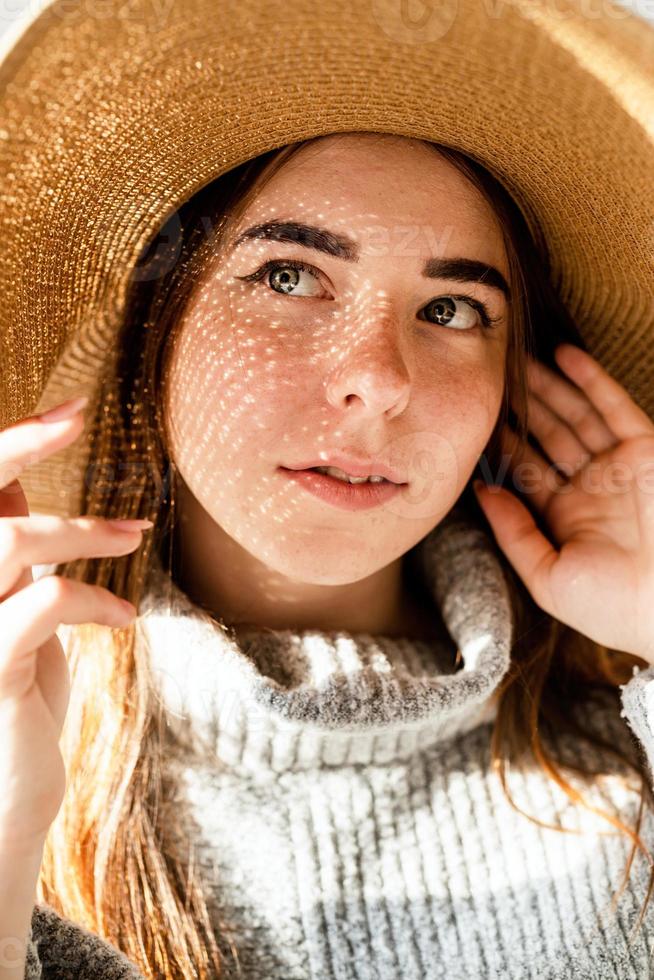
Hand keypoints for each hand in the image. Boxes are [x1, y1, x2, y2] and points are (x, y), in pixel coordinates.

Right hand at [0, 398, 152, 852]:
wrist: (5, 797)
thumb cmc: (14, 696)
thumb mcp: (12, 611)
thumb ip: (7, 549)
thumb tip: (19, 486)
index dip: (15, 439)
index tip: (73, 406)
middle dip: (23, 442)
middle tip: (81, 417)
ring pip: (9, 542)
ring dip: (82, 530)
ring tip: (134, 538)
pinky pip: (43, 603)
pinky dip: (95, 600)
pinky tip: (125, 621)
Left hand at [474, 343, 653, 663]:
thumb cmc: (611, 606)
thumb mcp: (547, 575)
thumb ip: (513, 533)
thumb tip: (482, 491)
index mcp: (565, 517)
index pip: (526, 468)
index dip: (501, 441)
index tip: (475, 415)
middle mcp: (591, 487)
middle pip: (548, 435)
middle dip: (522, 406)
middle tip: (492, 374)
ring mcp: (619, 467)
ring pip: (576, 415)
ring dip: (549, 387)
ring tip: (517, 359)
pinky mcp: (647, 451)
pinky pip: (615, 407)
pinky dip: (591, 379)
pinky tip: (564, 354)